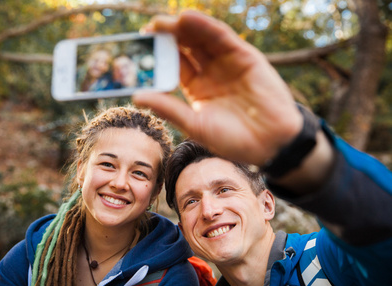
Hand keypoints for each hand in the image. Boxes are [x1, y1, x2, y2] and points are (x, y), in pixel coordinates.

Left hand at [133, 10, 301, 165]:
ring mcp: (227, 62)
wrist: (271, 143)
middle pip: (184, 49)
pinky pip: (221, 37)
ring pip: (200, 39)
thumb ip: (168, 108)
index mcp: (197, 88)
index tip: (138, 52)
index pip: (173, 67)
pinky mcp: (244, 56)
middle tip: (145, 32)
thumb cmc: (233, 140)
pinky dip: (204, 26)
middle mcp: (210, 72)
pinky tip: (186, 19)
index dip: (156, 59)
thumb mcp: (195, 125)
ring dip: (181, 28)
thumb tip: (137, 96)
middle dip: (165, 39)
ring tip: (160, 23)